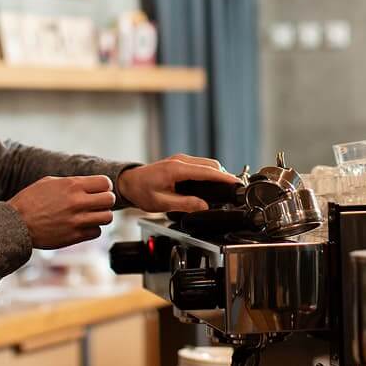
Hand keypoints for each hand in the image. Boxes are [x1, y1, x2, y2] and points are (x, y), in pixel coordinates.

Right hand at [7, 175, 115, 248]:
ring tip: (91, 215)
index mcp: (72, 185)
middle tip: (97, 203)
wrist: (16, 224)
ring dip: (101, 216)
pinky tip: (82, 226)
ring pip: (107, 217)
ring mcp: (77, 220)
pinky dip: (92, 229)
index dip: (104, 186)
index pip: (105, 183)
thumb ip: (71, 182)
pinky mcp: (74, 236)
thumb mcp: (49, 182)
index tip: (99, 190)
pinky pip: (96, 232)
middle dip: (105, 201)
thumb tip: (87, 184)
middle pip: (110, 200)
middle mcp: (77, 202)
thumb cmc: (30, 201)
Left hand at [117, 154, 240, 212]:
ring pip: (207, 163)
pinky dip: (209, 172)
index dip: (224, 178)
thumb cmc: (141, 191)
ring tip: (226, 187)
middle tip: (234, 189)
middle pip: (210, 164)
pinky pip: (200, 164)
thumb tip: (203, 206)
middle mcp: (180, 160)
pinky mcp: (180, 162)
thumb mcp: (162, 203)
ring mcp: (180, 159)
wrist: (129, 182)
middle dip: (224, 176)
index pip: (206, 171)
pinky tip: (212, 182)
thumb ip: (184, 204)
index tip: (236, 183)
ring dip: (217, 173)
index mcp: (176, 169)